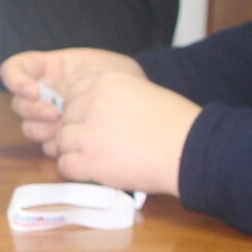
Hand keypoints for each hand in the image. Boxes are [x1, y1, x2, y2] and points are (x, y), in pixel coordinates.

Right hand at [0, 48, 144, 140]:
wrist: (146, 111)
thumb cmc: (127, 82)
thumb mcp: (100, 70)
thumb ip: (69, 78)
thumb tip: (45, 92)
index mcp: (51, 69)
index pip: (15, 69)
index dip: (15, 79)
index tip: (32, 89)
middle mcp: (46, 95)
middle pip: (18, 103)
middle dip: (33, 109)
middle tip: (55, 114)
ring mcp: (51, 119)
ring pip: (28, 126)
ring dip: (42, 129)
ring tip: (68, 128)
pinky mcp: (60, 140)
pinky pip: (45, 145)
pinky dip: (54, 146)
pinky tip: (71, 145)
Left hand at [32, 65, 195, 197]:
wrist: (189, 150)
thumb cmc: (173, 123)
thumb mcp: (139, 92)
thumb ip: (108, 97)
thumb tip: (84, 112)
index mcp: (105, 82)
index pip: (71, 92)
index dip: (79, 110)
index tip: (91, 120)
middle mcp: (92, 103)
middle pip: (65, 117)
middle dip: (76, 130)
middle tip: (96, 143)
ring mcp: (89, 134)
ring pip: (62, 141)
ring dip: (74, 151)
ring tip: (97, 157)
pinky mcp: (91, 162)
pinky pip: (65, 165)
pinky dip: (75, 170)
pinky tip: (94, 170)